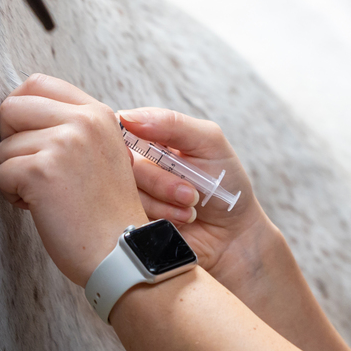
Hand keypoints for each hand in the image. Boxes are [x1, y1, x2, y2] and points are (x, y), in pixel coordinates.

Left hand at [0, 74, 148, 284]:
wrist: (121, 248)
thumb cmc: (106, 210)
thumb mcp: (100, 151)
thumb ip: (70, 126)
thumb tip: (17, 111)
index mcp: (97, 113)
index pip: (39, 83)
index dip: (23, 110)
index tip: (29, 136)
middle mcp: (83, 121)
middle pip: (12, 106)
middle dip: (11, 139)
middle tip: (33, 166)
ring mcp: (64, 143)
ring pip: (3, 145)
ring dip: (14, 173)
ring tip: (45, 193)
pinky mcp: (43, 169)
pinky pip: (1, 174)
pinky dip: (12, 195)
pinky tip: (40, 206)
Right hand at [118, 107, 273, 282]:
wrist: (233, 233)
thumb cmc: (225, 182)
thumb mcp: (209, 142)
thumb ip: (172, 124)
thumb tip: (128, 117)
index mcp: (148, 138)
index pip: (117, 128)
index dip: (127, 141)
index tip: (152, 155)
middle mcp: (134, 165)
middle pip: (121, 165)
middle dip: (161, 181)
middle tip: (191, 192)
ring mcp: (130, 195)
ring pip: (124, 194)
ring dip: (164, 203)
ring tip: (191, 207)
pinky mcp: (129, 221)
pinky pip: (127, 218)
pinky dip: (161, 219)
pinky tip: (182, 221)